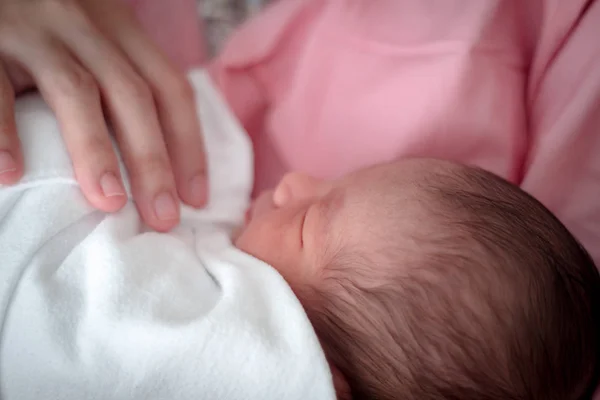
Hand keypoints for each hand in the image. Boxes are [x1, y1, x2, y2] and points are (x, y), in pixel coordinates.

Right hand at [0, 0, 207, 230]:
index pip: (169, 87)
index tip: (196, 197)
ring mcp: (33, 29)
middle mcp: (82, 24)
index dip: (190, 145)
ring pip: (77, 92)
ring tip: (109, 203)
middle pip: (133, 95)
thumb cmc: (42, 22)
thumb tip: (152, 156)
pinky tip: (11, 173)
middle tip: (163, 217)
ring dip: (97, 152)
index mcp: (117, 26)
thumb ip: (117, 76)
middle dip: (154, 161)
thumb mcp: (90, 35)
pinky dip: (3, 131)